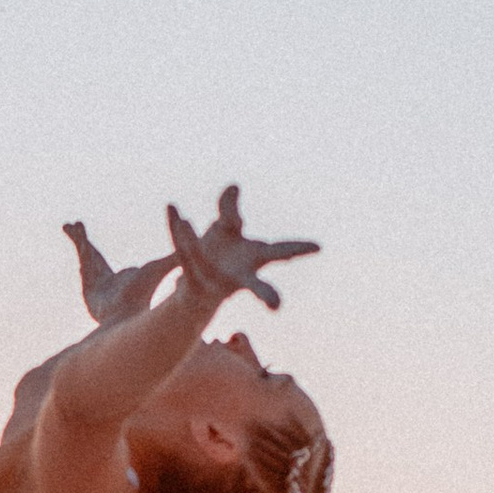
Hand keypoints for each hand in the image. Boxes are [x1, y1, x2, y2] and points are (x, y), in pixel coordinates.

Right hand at [61, 219, 174, 325]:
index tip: (86, 243)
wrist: (126, 312)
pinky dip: (78, 240)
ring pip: (84, 251)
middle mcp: (101, 278)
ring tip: (69, 224)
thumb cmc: (144, 294)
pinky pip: (82, 253)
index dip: (90, 251)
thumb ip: (172, 258)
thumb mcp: (158, 268)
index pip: (99, 260)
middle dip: (81, 240)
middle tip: (74, 225)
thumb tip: (196, 247)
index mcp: (115, 277)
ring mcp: (91, 278)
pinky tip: (72, 228)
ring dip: (78, 237)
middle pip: (88, 254)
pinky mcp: (84, 278)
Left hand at [163, 184, 319, 315]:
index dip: (299, 248)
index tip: (318, 246)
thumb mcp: (228, 228)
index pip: (282, 253)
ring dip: (198, 248)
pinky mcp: (191, 281)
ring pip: (205, 269)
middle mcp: (238, 276)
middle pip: (254, 286)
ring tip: (187, 225)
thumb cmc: (221, 255)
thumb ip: (230, 209)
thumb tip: (233, 186)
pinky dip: (178, 232)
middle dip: (264, 293)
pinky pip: (183, 255)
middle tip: (276, 305)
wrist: (194, 287)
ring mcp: (215, 282)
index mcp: (255, 259)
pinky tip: (175, 212)